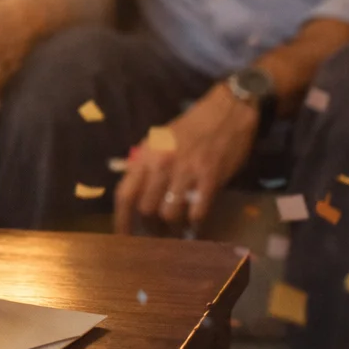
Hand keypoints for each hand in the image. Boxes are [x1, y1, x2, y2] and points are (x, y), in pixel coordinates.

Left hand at [113, 85, 257, 234]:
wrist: (227, 112)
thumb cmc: (191, 126)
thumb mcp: (159, 140)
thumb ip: (145, 163)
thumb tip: (133, 190)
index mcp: (146, 155)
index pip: (125, 194)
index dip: (121, 220)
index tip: (122, 237)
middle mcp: (162, 164)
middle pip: (146, 209)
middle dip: (150, 227)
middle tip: (157, 233)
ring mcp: (187, 172)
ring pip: (170, 215)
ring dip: (172, 229)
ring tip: (177, 232)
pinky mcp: (210, 179)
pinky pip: (197, 212)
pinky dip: (195, 224)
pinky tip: (196, 226)